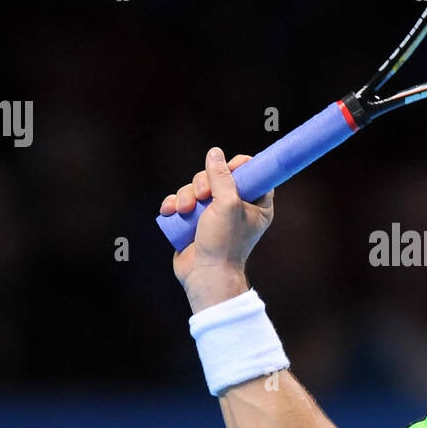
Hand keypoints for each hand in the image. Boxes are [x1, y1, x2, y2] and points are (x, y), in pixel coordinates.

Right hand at [159, 148, 274, 311]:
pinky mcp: (195, 221)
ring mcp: (214, 214)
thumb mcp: (227, 204)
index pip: (252, 173)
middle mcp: (236, 207)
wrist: (205, 275)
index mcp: (256, 204)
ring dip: (186, 194)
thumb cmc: (224, 243)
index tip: (226, 169)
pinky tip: (170, 211)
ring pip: (196, 188)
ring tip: (183, 209)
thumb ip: (222, 177)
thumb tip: (214, 153)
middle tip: (202, 195)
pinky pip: (182, 201)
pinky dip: (174, 204)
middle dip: (203, 183)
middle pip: (218, 177)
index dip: (237, 166)